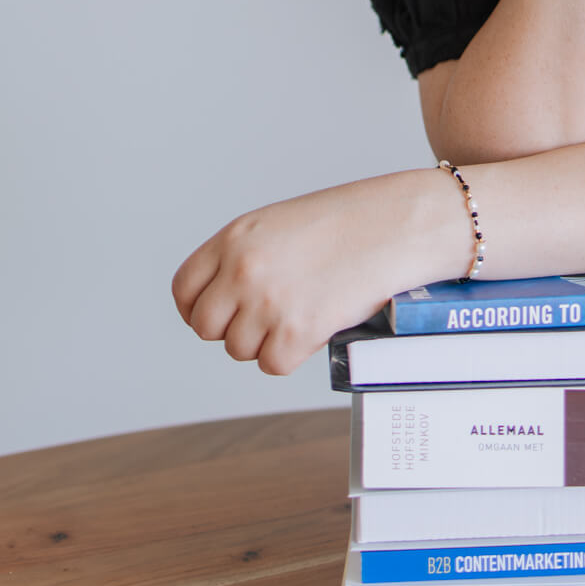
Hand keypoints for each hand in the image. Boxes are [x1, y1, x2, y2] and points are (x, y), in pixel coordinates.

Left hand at [171, 171, 455, 375]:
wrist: (400, 223)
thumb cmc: (350, 221)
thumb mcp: (281, 224)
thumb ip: (245, 257)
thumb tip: (224, 302)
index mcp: (234, 238)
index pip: (184, 290)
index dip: (198, 309)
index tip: (219, 315)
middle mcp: (243, 269)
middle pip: (206, 327)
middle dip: (232, 329)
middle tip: (266, 320)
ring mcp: (268, 302)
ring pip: (239, 350)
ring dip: (266, 342)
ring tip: (302, 313)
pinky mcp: (297, 332)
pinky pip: (272, 364)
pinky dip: (292, 355)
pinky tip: (316, 327)